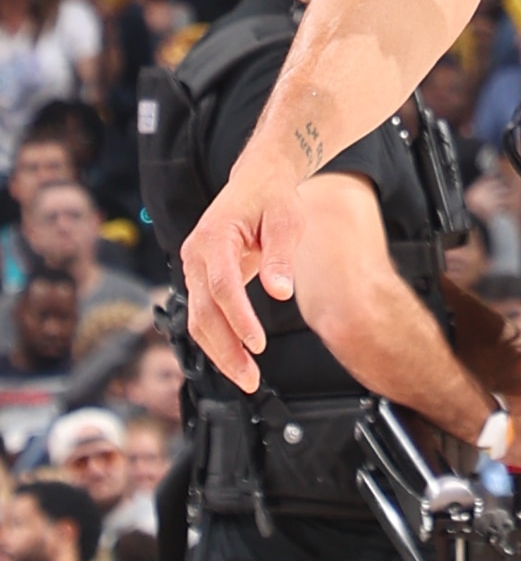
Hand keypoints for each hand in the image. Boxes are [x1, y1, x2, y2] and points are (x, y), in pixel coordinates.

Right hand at [183, 168, 304, 392]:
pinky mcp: (201, 277)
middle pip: (203, 312)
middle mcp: (195, 254)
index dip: (239, 319)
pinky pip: (203, 314)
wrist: (257, 181)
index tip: (258, 345)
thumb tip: (280, 291)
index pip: (222, 287)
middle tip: (250, 379)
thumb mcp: (286, 221)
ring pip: (198, 319)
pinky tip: (235, 359)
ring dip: (220, 351)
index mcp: (213, 237)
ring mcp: (194, 267)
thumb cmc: (273, 197)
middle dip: (225, 349)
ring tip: (246, 378)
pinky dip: (217, 339)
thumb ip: (281, 256)